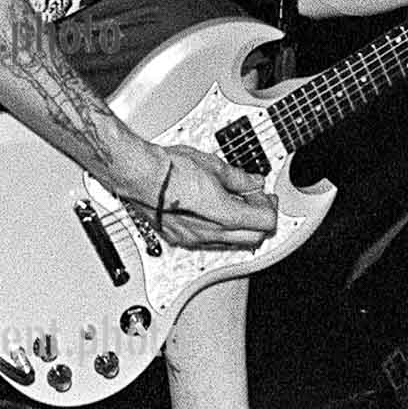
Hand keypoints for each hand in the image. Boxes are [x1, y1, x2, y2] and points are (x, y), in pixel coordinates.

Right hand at [116, 141, 277, 250]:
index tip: (265, 195)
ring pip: (231, 243)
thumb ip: (238, 178)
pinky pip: (210, 242)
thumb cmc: (168, 168)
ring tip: (234, 203)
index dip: (270, 207)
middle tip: (256, 200)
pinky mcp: (179, 237)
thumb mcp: (212, 165)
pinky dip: (219, 230)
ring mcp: (194, 239)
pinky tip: (213, 212)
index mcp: (224, 215)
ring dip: (240, 227)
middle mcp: (210, 233)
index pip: (265, 222)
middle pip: (253, 238)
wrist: (138, 174)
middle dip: (259, 219)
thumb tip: (252, 182)